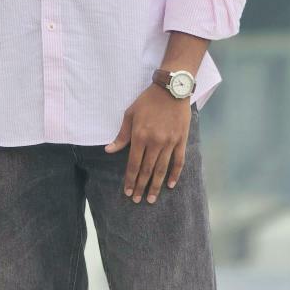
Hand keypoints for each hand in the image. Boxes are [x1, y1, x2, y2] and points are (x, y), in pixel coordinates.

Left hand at [104, 83, 191, 203]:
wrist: (171, 89)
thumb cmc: (148, 100)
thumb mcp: (130, 114)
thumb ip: (121, 135)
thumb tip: (109, 150)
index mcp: (140, 136)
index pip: (133, 164)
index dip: (130, 179)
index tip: (127, 192)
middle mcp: (155, 142)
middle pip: (147, 170)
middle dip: (140, 186)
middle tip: (137, 200)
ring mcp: (169, 143)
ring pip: (162, 169)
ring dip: (156, 185)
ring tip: (151, 198)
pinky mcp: (181, 141)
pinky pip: (178, 162)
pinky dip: (175, 175)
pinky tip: (171, 185)